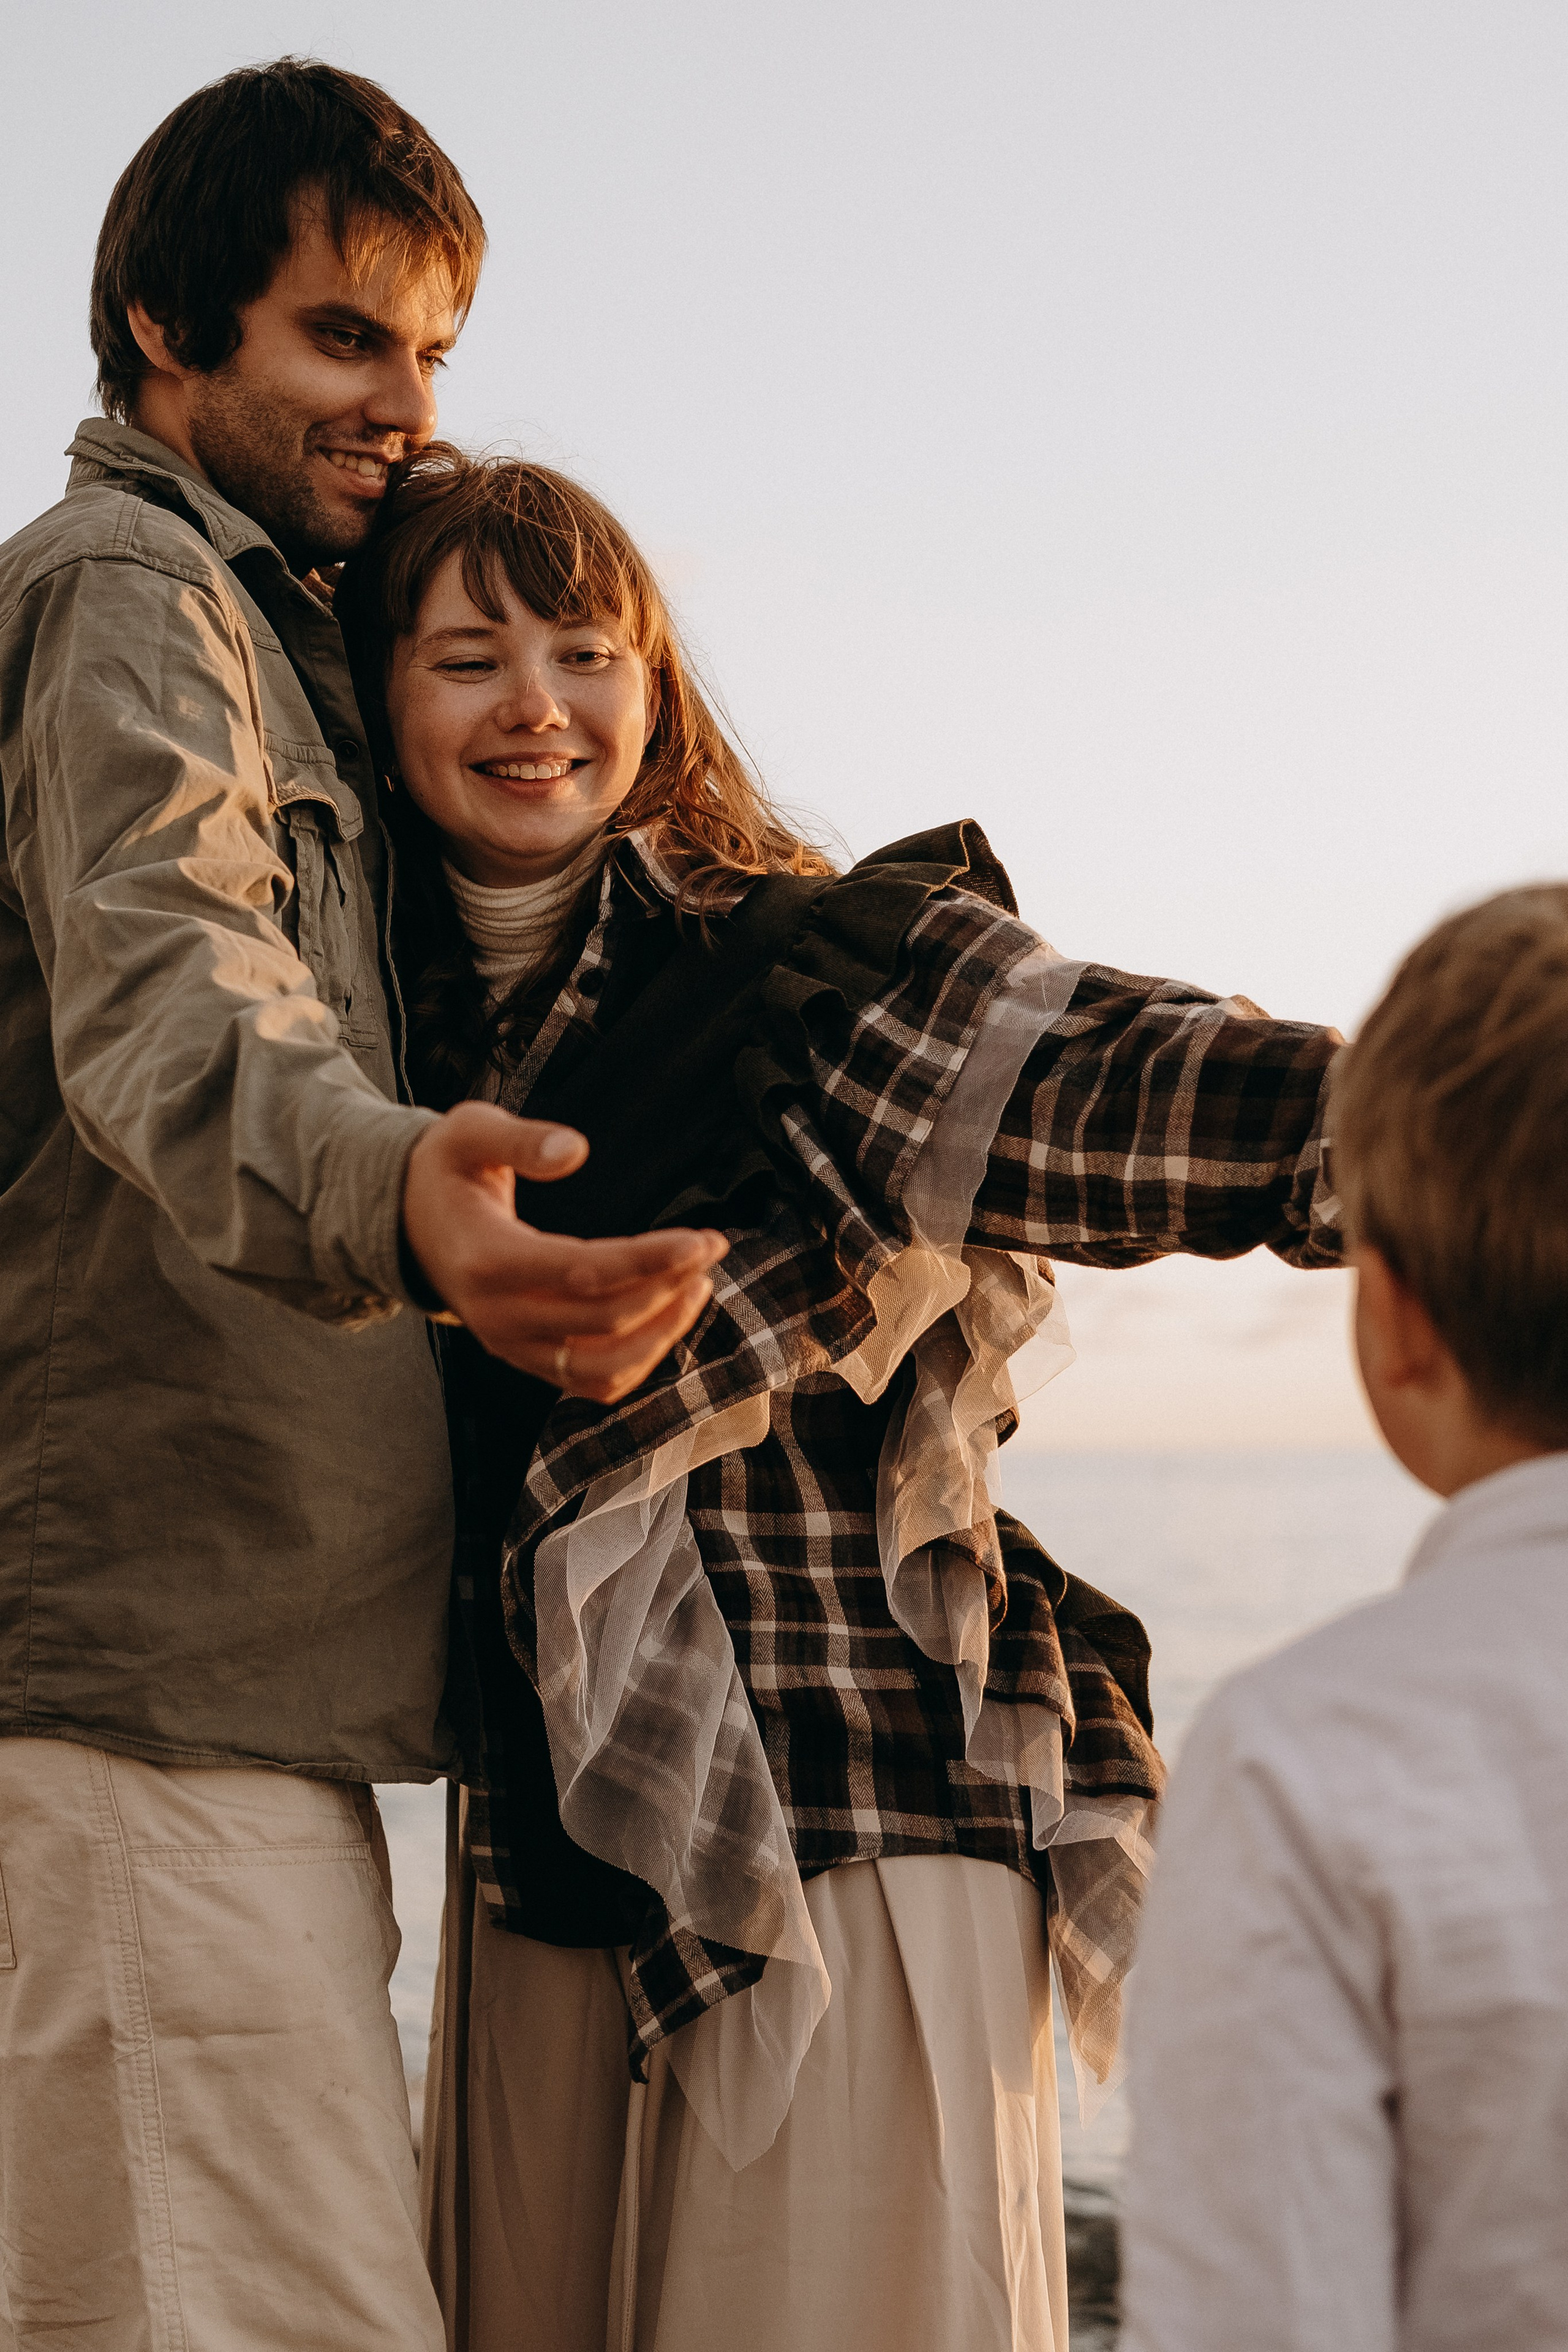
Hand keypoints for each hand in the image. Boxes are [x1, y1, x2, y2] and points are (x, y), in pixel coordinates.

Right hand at [401, 1102, 726, 1401]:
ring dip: (662, 1333)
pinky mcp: (525, 1359)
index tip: (702, 1241)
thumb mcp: (469, 1132)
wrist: (408, 1223)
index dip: (648, 1261)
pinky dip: (640, 1358)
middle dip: (668, 1286)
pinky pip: (592, 1381)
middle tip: (710, 1246)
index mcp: (484, 1260)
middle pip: (603, 1321)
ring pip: (603, 1367)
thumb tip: (576, 1149)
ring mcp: (509, 1346)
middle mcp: (496, 1316)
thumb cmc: (447, 1170)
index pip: (582, 1272)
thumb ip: (519, 1139)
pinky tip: (669, 1314)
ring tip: (697, 1283)